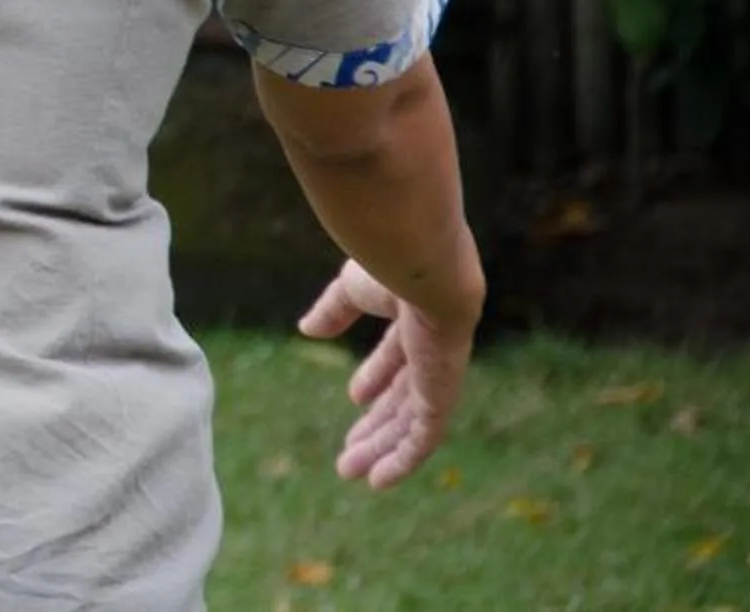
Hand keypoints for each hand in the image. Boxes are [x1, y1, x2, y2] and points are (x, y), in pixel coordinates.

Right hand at [298, 259, 473, 488]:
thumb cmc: (391, 268)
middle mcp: (432, 353)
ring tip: (352, 472)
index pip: (398, 359)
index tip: (355, 398)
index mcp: (416, 322)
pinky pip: (425, 437)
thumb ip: (334, 311)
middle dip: (377, 425)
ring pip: (411, 424)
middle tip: (350, 448)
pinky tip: (380, 481)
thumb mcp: (352, 290)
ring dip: (382, 449)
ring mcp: (439, 376)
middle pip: (404, 399)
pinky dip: (404, 460)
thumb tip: (307, 330)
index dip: (376, 378)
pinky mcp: (441, 396)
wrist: (428, 270)